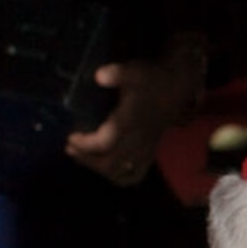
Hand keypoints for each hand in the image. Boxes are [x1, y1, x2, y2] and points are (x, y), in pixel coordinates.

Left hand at [65, 44, 203, 187]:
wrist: (176, 86)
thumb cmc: (152, 78)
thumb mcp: (134, 70)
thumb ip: (117, 73)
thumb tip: (99, 76)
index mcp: (130, 122)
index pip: (104, 143)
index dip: (85, 144)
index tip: (70, 136)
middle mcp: (138, 140)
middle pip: (108, 163)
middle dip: (85, 159)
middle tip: (70, 147)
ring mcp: (145, 149)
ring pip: (118, 172)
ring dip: (97, 168)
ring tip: (82, 157)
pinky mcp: (150, 152)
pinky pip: (134, 176)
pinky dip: (118, 177)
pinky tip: (107, 168)